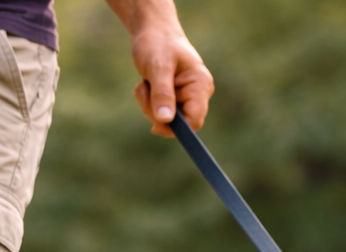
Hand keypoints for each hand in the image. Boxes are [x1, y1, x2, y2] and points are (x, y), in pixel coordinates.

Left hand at [107, 0, 214, 136]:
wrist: (152, 29)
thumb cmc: (157, 42)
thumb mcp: (158, 67)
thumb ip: (162, 94)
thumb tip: (165, 121)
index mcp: (201, 86)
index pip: (195, 120)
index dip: (176, 128)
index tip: (155, 126)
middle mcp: (198, 94)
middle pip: (178, 123)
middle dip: (156, 111)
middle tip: (145, 89)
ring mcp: (186, 97)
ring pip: (166, 119)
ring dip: (149, 105)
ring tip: (145, 83)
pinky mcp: (174, 98)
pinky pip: (159, 112)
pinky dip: (147, 102)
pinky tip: (146, 84)